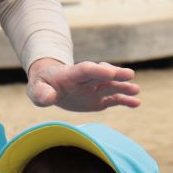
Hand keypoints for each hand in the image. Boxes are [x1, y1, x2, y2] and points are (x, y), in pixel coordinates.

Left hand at [26, 59, 140, 110]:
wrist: (51, 83)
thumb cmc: (43, 85)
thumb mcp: (36, 89)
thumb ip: (41, 94)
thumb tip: (48, 98)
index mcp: (70, 74)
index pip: (84, 70)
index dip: (96, 70)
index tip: (109, 71)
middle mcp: (86, 80)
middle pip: (102, 75)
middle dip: (115, 74)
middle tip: (129, 74)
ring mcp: (94, 88)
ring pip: (111, 86)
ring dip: (123, 87)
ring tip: (136, 90)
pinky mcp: (99, 98)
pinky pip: (114, 99)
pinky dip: (125, 101)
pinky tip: (136, 103)